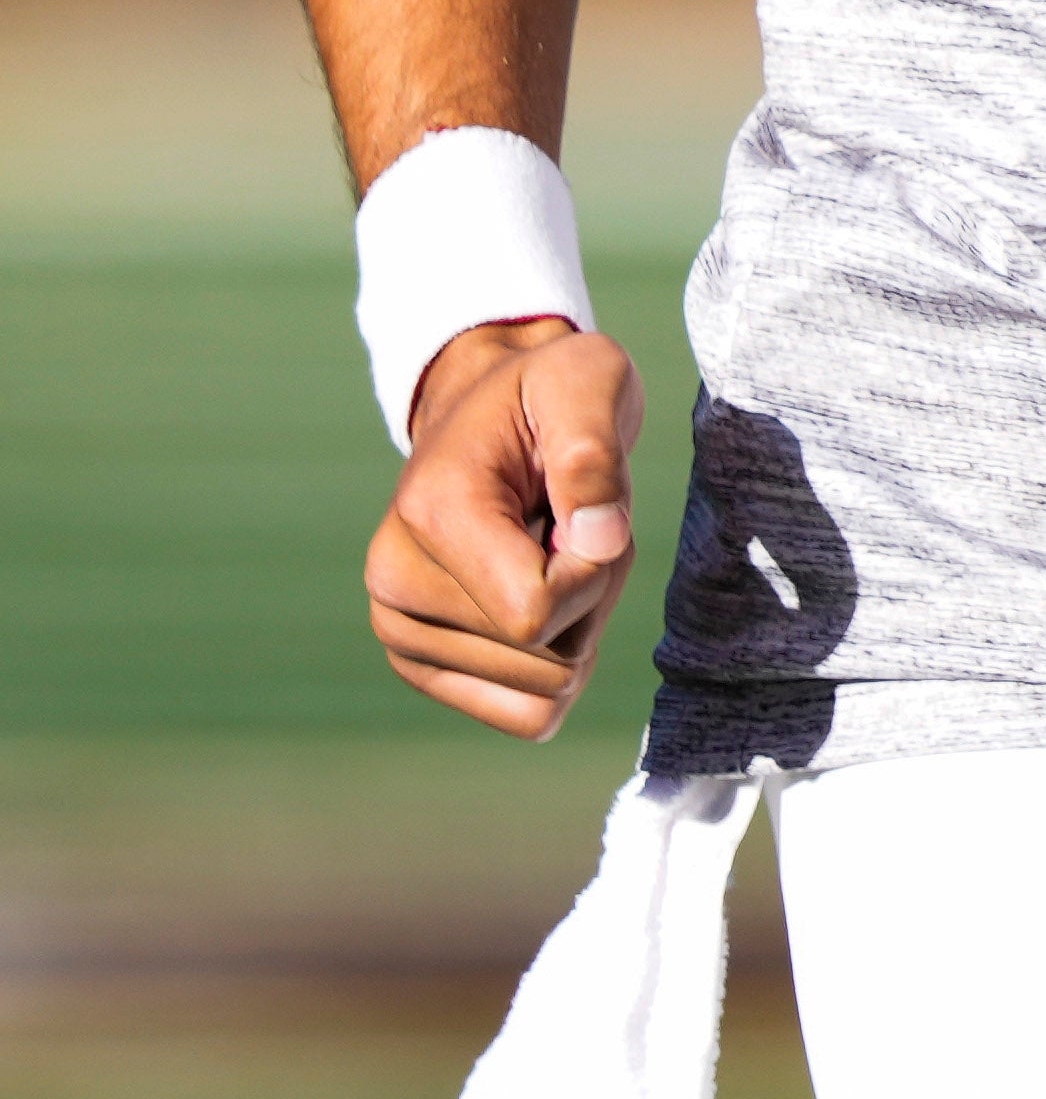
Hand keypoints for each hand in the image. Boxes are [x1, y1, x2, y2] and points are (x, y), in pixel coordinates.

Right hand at [365, 317, 643, 739]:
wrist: (495, 413)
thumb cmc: (548, 394)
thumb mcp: (586, 383)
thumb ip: (593, 453)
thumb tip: (599, 542)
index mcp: (431, 513)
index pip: (535, 613)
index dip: (591, 570)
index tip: (585, 511)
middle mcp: (395, 582)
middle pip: (546, 658)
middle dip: (590, 593)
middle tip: (569, 521)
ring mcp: (400, 632)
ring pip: (544, 691)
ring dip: (579, 620)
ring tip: (549, 544)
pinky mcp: (421, 666)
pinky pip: (527, 716)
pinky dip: (558, 661)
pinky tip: (538, 592)